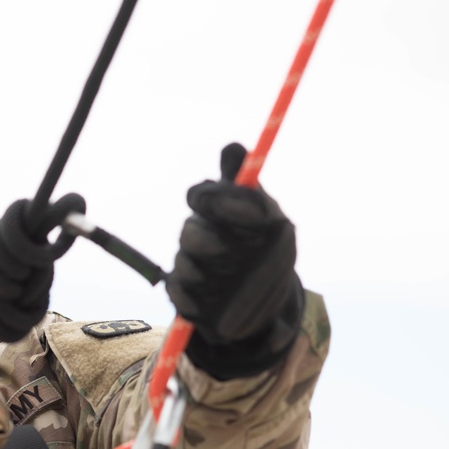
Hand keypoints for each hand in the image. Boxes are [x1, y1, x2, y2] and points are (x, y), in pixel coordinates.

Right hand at [166, 143, 303, 378]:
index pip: (201, 196)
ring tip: (228, 282)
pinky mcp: (182, 295)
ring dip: (204, 273)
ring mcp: (188, 265)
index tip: (248, 213)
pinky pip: (178, 293)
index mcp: (216, 212)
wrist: (268, 303)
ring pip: (184, 264)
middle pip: (189, 232)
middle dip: (208, 242)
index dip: (217, 200)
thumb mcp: (271, 219)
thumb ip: (249, 192)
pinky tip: (209, 301)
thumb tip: (231, 145)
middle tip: (229, 251)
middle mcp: (198, 235)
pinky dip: (191, 298)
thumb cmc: (270, 253)